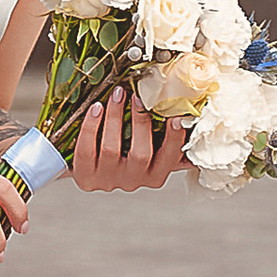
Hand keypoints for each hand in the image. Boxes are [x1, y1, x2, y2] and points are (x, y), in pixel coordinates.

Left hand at [72, 89, 187, 191]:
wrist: (89, 171)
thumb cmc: (125, 154)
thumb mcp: (149, 152)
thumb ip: (168, 142)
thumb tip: (192, 117)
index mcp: (154, 176)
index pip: (169, 160)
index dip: (174, 140)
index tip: (176, 117)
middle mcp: (132, 181)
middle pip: (140, 155)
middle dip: (140, 123)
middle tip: (138, 97)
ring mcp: (107, 180)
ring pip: (111, 149)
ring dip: (115, 117)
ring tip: (117, 95)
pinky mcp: (85, 176)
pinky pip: (86, 149)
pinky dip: (90, 126)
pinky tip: (96, 108)